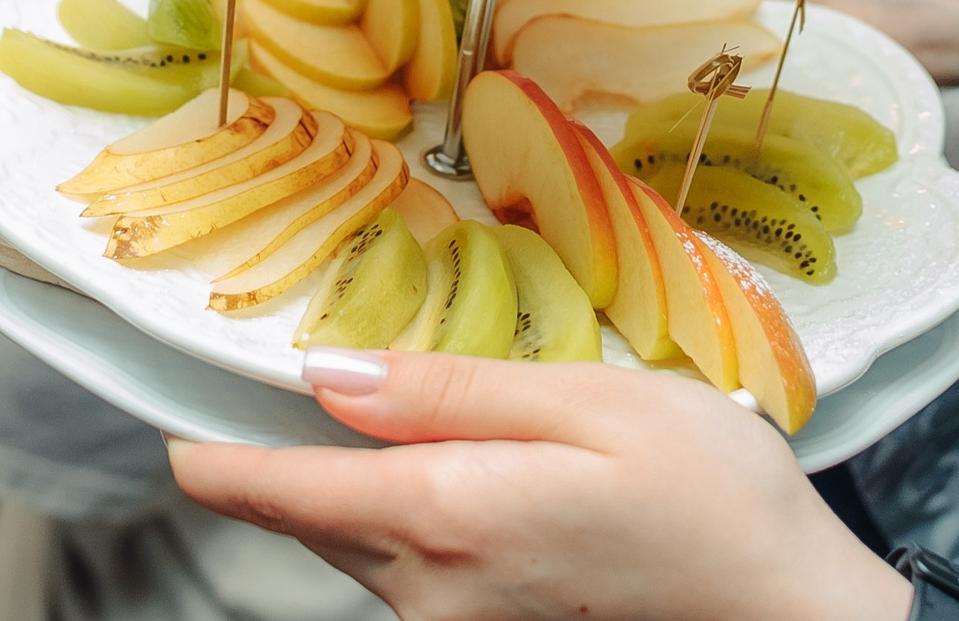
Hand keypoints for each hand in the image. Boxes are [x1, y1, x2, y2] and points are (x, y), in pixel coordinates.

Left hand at [170, 348, 908, 620]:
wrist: (794, 615)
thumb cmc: (712, 496)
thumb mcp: (592, 404)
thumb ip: (450, 391)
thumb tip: (327, 373)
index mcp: (442, 519)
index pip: (271, 490)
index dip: (207, 446)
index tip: (164, 399)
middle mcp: (427, 591)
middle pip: (304, 513)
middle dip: (280, 445)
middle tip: (278, 362)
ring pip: (353, 538)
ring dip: (348, 476)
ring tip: (375, 400)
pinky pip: (406, 566)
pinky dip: (403, 510)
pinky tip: (454, 464)